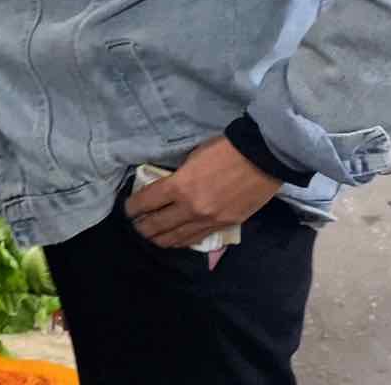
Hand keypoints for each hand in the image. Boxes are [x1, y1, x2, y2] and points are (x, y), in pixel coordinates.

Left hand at [125, 137, 279, 248]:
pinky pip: (196, 238)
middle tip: (136, 225)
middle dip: (142, 226)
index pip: (146, 202)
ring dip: (158, 238)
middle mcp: (190, 208)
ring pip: (175, 237)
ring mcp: (208, 220)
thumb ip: (177, 177)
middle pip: (157, 225)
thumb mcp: (192, 158)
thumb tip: (165, 189)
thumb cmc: (225, 150)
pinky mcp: (224, 226)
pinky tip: (174, 240)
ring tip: (150, 237)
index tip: (128, 210)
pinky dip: (181, 241)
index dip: (132, 208)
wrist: (262, 158)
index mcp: (179, 186)